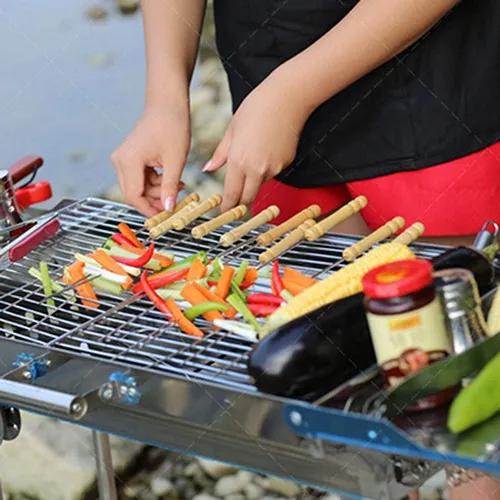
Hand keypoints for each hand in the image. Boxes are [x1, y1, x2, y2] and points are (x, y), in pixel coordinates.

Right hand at [111, 104, 189, 216]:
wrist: (167, 104)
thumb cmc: (172, 126)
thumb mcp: (176, 161)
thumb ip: (170, 187)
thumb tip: (168, 209)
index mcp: (128, 161)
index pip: (134, 196)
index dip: (150, 209)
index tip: (165, 216)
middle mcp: (120, 161)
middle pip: (134, 194)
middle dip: (155, 201)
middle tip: (175, 200)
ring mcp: (122, 159)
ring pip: (138, 188)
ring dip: (157, 191)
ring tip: (178, 185)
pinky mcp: (129, 158)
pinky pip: (140, 179)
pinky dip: (155, 183)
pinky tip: (171, 179)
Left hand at [203, 72, 312, 211]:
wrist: (287, 98)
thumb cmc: (256, 108)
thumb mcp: (232, 130)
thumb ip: (220, 154)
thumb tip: (209, 169)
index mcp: (239, 161)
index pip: (232, 194)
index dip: (227, 207)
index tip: (224, 213)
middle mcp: (257, 169)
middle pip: (247, 198)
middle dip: (240, 204)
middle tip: (234, 205)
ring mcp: (273, 168)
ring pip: (260, 184)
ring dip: (253, 181)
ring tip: (253, 156)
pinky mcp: (285, 163)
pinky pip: (272, 172)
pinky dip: (267, 168)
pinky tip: (267, 148)